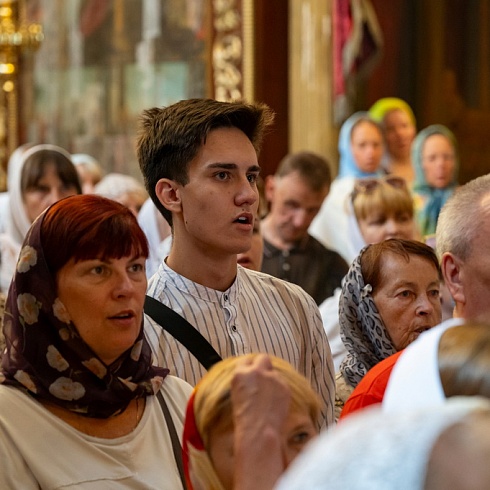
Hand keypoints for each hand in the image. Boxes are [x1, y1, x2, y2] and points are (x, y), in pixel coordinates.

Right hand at [231, 354, 290, 489]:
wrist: (258, 431)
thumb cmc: (244, 419)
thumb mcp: (237, 395)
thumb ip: (244, 381)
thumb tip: (251, 379)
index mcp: (240, 374)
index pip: (245, 360)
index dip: (249, 366)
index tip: (252, 371)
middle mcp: (256, 372)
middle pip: (262, 358)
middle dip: (263, 365)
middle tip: (263, 377)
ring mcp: (272, 377)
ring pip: (274, 371)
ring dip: (272, 378)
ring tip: (270, 394)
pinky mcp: (284, 385)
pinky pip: (283, 382)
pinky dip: (280, 389)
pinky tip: (276, 401)